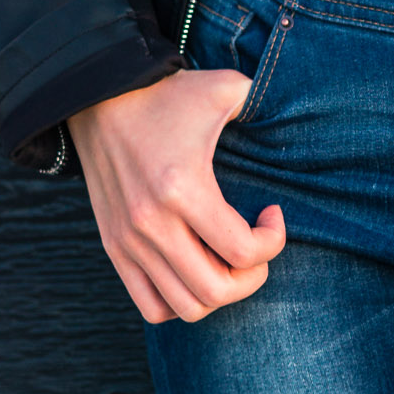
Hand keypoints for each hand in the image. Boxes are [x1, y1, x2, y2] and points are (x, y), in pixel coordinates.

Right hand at [69, 70, 285, 324]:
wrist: (98, 95)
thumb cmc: (167, 93)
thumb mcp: (224, 87)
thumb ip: (264, 97)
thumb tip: (295, 110)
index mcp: (182, 187)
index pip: (242, 251)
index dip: (274, 240)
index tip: (272, 212)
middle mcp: (151, 223)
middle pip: (215, 290)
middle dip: (252, 276)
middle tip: (257, 246)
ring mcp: (129, 241)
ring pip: (185, 306)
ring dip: (219, 291)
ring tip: (227, 258)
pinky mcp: (114, 248)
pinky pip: (152, 305)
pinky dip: (181, 300)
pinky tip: (196, 267)